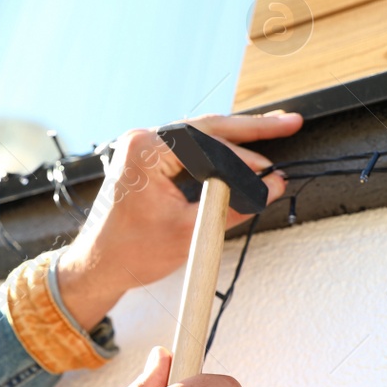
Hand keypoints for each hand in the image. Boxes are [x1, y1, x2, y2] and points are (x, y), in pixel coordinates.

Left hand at [56, 111, 302, 329]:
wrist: (99, 265)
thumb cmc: (131, 252)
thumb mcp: (191, 233)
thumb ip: (236, 207)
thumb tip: (272, 187)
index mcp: (145, 152)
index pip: (208, 144)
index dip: (245, 159)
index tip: (271, 173)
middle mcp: (142, 140)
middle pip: (208, 127)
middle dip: (251, 127)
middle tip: (288, 122)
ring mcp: (143, 146)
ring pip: (202, 133)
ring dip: (237, 135)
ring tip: (274, 127)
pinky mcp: (149, 157)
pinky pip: (191, 146)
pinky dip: (218, 148)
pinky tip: (243, 145)